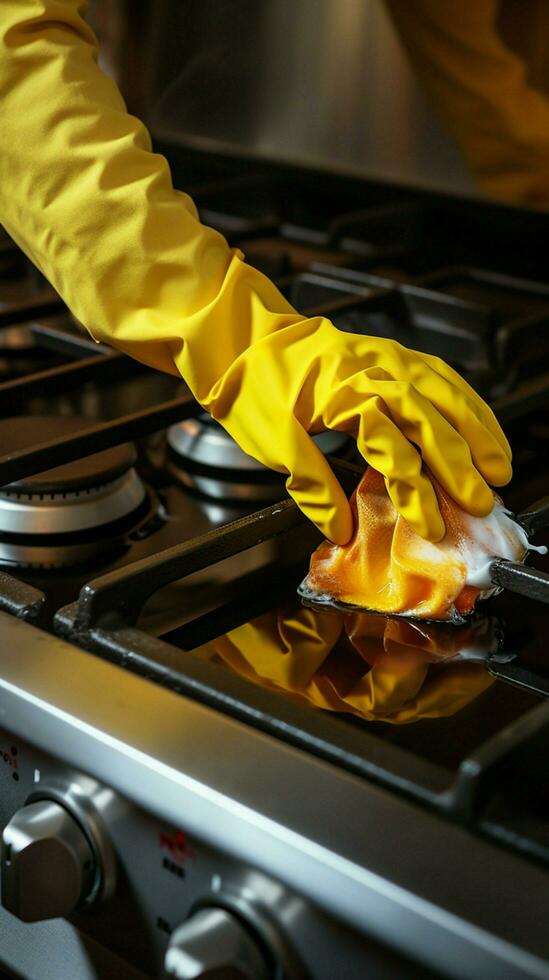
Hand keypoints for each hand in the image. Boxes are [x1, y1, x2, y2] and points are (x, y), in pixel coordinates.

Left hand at [208, 299, 511, 543]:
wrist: (245, 338)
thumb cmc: (255, 389)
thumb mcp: (270, 442)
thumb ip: (310, 486)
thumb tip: (340, 530)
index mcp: (343, 393)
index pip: (391, 449)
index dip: (415, 491)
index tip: (431, 525)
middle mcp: (373, 370)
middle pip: (429, 421)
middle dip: (461, 466)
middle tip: (482, 503)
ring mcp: (387, 357)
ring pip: (445, 394)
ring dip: (477, 432)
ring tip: (501, 467)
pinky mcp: (391, 354)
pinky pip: (441, 375)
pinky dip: (467, 401)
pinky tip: (481, 424)